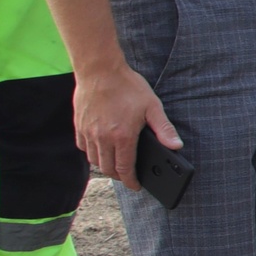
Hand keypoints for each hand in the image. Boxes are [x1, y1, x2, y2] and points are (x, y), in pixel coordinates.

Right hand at [73, 61, 177, 190]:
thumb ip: (164, 129)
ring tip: (116, 163)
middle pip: (108, 169)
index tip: (136, 186)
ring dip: (105, 165)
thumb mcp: (152, 106)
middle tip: (127, 175)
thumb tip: (176, 146)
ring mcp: (88, 133)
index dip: (131, 181)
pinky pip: (83, 147)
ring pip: (94, 160)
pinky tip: (100, 148)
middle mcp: (102, 138)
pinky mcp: (79, 126)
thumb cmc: (127, 86)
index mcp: (122, 137)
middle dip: (119, 176)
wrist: (99, 69)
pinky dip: (92, 153)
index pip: (125, 169)